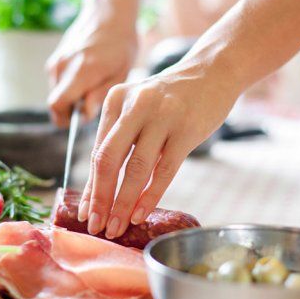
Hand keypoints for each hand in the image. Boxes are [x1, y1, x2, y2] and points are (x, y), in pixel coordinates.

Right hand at [46, 0, 138, 126]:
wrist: (109, 12)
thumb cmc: (121, 43)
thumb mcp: (121, 72)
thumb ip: (100, 95)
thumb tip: (84, 115)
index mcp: (81, 70)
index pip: (57, 105)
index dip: (67, 119)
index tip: (83, 119)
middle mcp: (63, 65)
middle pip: (55, 103)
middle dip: (71, 110)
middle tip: (93, 102)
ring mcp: (56, 60)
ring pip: (57, 93)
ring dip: (71, 97)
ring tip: (93, 85)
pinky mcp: (55, 58)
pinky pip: (58, 82)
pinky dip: (69, 86)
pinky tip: (87, 75)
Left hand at [77, 59, 238, 238]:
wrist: (212, 71)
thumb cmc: (172, 98)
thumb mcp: (138, 107)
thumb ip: (121, 138)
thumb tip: (102, 187)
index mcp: (116, 101)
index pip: (98, 151)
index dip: (91, 186)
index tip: (86, 213)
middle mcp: (134, 106)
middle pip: (109, 160)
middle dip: (101, 198)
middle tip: (97, 226)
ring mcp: (162, 117)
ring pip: (136, 169)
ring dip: (123, 203)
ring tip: (117, 227)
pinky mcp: (186, 129)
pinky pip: (164, 170)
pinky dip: (150, 196)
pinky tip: (140, 213)